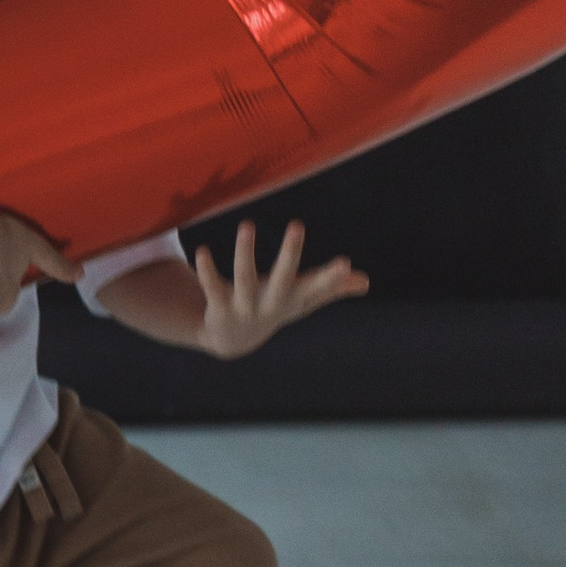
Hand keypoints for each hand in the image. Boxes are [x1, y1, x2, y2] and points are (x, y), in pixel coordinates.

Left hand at [190, 218, 365, 357]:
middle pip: (283, 279)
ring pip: (244, 279)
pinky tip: (201, 252)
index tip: (344, 263)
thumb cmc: (272, 310)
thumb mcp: (301, 301)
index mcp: (292, 299)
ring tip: (247, 225)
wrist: (232, 341)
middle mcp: (270, 304)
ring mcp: (244, 308)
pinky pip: (212, 287)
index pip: (316, 288)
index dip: (331, 279)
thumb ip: (331, 289)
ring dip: (245, 253)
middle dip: (290, 255)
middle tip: (297, 226)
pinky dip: (206, 271)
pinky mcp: (219, 308)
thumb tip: (364, 281)